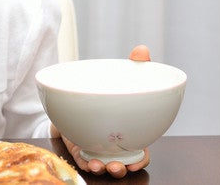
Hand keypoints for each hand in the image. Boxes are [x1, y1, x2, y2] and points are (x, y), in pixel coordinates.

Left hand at [54, 45, 151, 177]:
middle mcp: (115, 145)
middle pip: (122, 164)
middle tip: (117, 166)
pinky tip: (86, 160)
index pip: (140, 152)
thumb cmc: (108, 89)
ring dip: (102, 169)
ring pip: (103, 165)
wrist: (77, 94)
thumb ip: (134, 66)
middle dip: (121, 169)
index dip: (140, 160)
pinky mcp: (80, 147)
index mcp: (131, 133)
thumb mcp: (122, 77)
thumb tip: (142, 50)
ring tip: (99, 166)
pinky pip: (83, 161)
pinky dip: (86, 163)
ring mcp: (96, 147)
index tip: (136, 162)